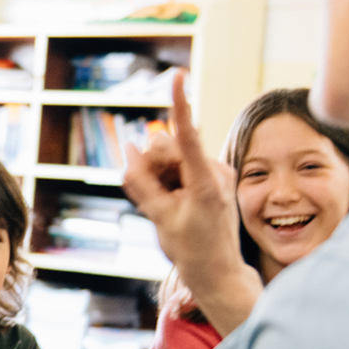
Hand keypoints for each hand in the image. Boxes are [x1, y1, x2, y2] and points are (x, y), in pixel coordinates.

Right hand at [120, 72, 263, 330]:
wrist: (219, 272)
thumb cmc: (191, 249)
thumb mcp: (158, 217)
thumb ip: (140, 181)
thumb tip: (130, 148)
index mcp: (204, 183)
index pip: (187, 135)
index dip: (180, 104)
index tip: (178, 76)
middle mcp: (215, 171)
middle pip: (168, 147)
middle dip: (153, 164)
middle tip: (152, 196)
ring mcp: (217, 173)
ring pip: (173, 157)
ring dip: (161, 175)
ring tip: (167, 206)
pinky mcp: (215, 178)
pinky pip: (183, 167)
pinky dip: (171, 181)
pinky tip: (176, 204)